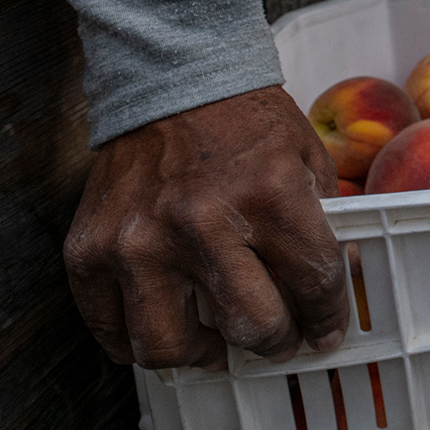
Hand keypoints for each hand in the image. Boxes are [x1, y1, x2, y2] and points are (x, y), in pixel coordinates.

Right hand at [64, 88, 351, 370]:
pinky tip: (161, 324)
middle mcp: (201, 223)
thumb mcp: (306, 160)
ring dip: (201, 354)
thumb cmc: (241, 121)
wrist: (168, 75)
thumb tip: (339, 294)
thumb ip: (324, 229)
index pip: (314, 287)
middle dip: (274, 340)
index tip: (323, 331)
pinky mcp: (90, 248)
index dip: (326, 319)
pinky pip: (108, 328)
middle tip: (273, 336)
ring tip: (212, 342)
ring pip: (170, 347)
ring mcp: (139, 240)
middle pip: (251, 328)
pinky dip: (132, 341)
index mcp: (269, 195)